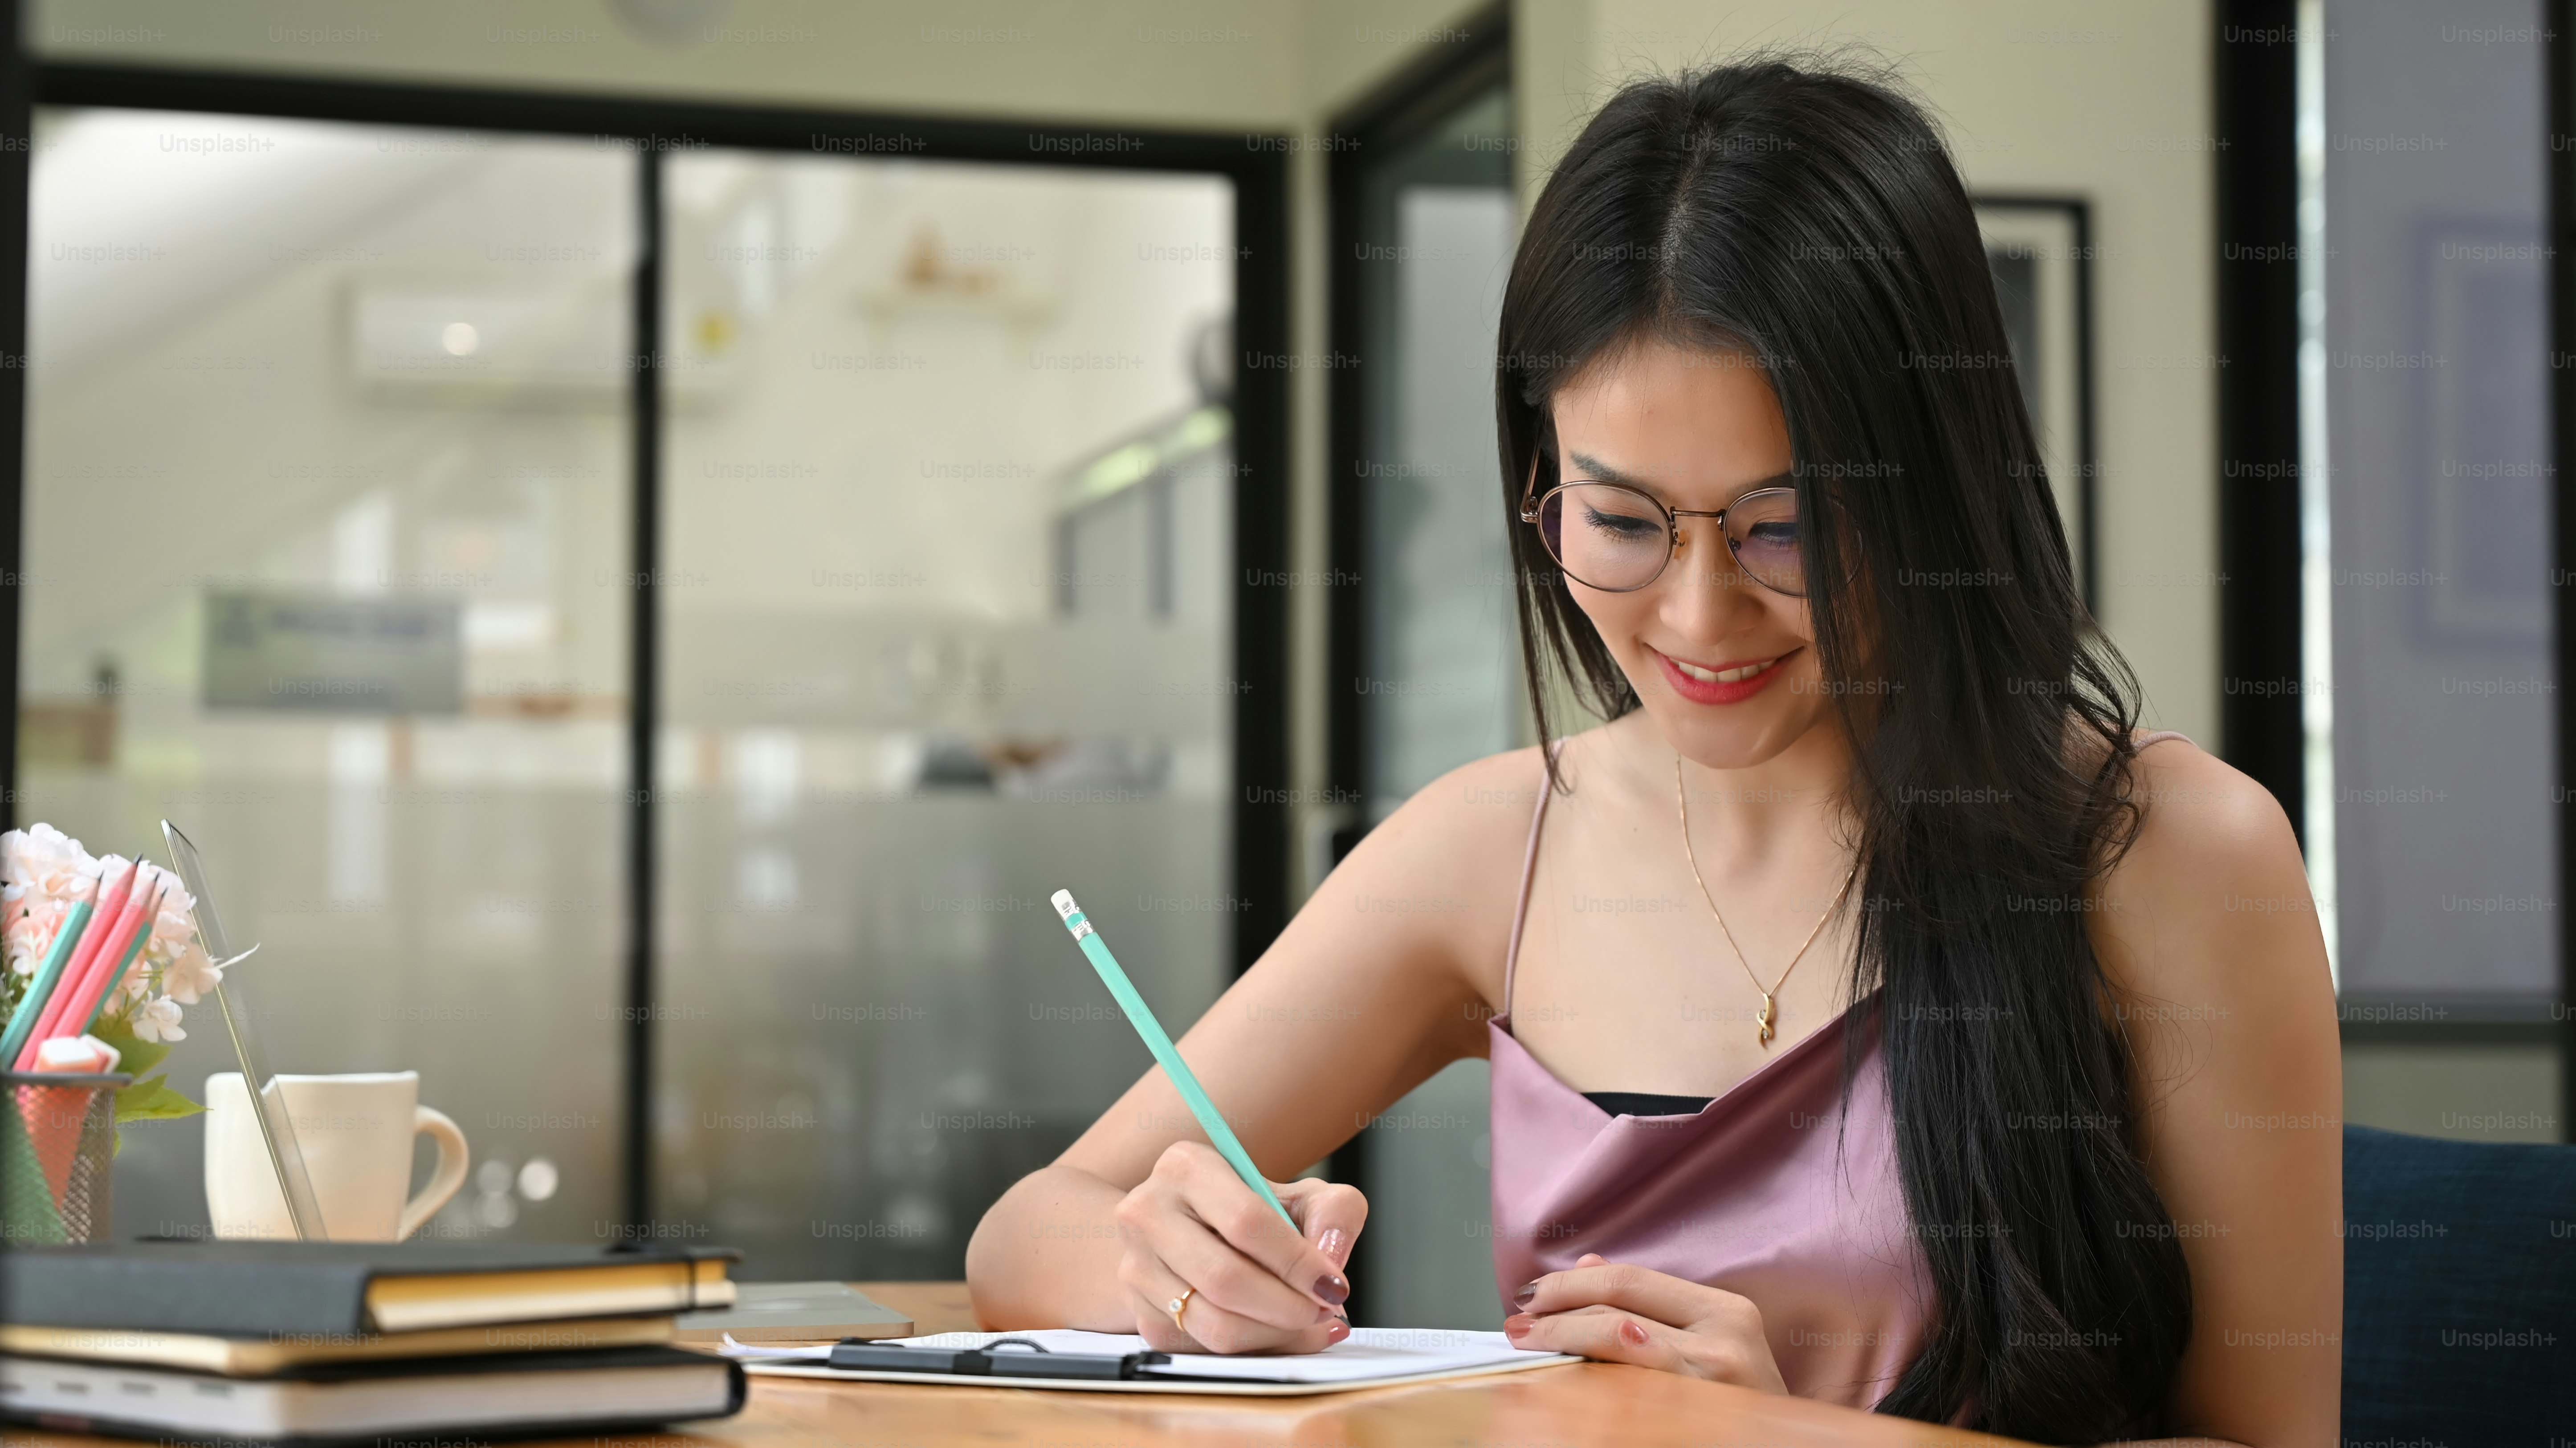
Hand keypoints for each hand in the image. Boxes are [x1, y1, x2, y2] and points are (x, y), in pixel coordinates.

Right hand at [1112, 1140, 1365, 1353]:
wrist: (1183, 1230)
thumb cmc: (1247, 1211)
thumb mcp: (1299, 1194)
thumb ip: (1333, 1212)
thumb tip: (1331, 1256)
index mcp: (1186, 1167)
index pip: (1246, 1221)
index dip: (1296, 1261)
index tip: (1333, 1284)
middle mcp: (1148, 1213)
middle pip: (1226, 1279)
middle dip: (1289, 1306)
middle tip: (1325, 1311)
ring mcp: (1136, 1267)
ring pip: (1214, 1324)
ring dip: (1275, 1335)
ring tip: (1310, 1325)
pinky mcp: (1141, 1313)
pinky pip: (1205, 1349)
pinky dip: (1254, 1349)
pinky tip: (1279, 1333)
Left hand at [1503, 1252, 1785, 1391]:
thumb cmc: (1740, 1400)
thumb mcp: (1711, 1340)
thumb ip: (1650, 1303)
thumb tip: (1587, 1264)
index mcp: (1726, 1311)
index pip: (1629, 1281)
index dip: (1570, 1284)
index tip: (1531, 1295)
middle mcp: (1726, 1343)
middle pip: (1616, 1315)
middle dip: (1555, 1317)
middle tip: (1517, 1326)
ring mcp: (1713, 1388)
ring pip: (1615, 1354)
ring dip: (1561, 1349)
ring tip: (1527, 1349)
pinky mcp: (1699, 1422)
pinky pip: (1625, 1404)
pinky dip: (1584, 1394)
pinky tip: (1557, 1393)